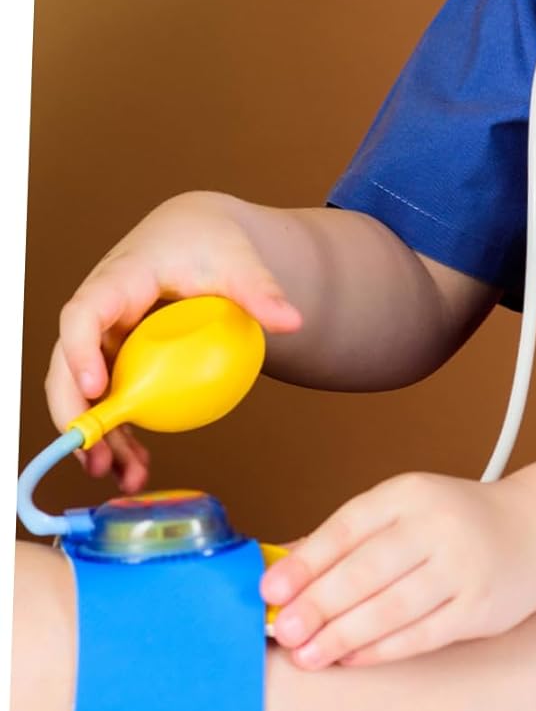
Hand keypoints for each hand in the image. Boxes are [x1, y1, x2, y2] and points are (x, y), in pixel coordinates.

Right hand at [46, 191, 302, 489]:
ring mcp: (108, 337)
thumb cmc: (211, 243)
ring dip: (97, 434)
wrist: (201, 235)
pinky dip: (122, 431)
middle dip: (74, 411)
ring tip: (118, 475)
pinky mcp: (122, 357)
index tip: (96, 387)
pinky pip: (115, 397)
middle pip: (67, 362)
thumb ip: (260, 290)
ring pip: (86, 390)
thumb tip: (293, 321)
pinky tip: (137, 464)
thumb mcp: (237, 261)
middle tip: (93, 454)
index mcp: (119, 281)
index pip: (84, 313)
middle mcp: (102, 312)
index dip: (80, 351)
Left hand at [262, 472, 535, 668]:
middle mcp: (439, 526)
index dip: (307, 561)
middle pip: (368, 570)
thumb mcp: (404, 510)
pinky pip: (423, 634)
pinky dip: (382, 649)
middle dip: (320, 604)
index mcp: (410, 494)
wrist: (535, 533)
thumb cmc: (456, 523)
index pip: (349, 526)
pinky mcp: (479, 608)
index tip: (272, 590)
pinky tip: (352, 657)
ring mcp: (464, 568)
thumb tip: (283, 567)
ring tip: (308, 654)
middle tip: (285, 630)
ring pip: (393, 607)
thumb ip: (348, 537)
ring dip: (344, 634)